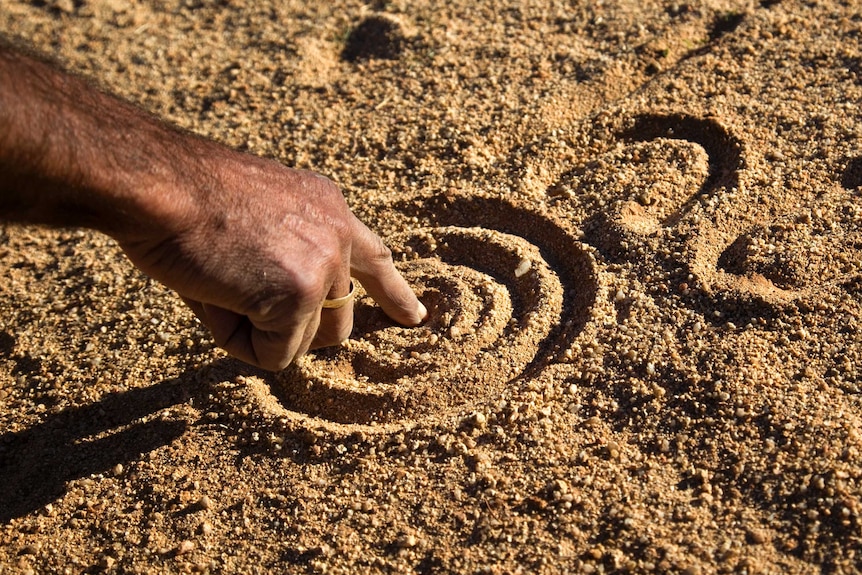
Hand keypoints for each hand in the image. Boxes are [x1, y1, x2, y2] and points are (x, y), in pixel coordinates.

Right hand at [118, 149, 426, 370]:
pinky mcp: (300, 295)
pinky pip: (273, 355)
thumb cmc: (185, 201)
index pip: (375, 258)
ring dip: (257, 332)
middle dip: (291, 330)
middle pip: (336, 323)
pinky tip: (213, 295)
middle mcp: (338, 235)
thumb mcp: (256, 217)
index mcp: (327, 208)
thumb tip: (284, 321)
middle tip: (237, 300)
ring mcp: (324, 265)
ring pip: (303, 343)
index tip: (415, 317)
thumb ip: (286, 258)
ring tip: (218, 283)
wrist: (160, 184)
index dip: (394, 293)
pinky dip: (236, 341)